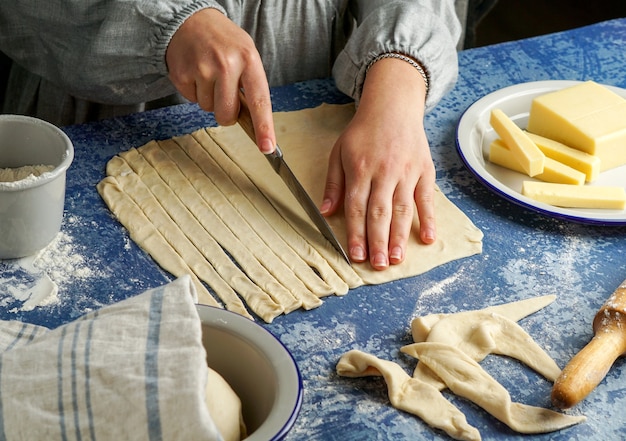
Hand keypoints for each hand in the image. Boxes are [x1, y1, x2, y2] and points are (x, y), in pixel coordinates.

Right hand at [166, 8, 275, 152]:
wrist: (190, 20)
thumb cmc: (224, 43)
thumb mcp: (246, 54)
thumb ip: (252, 86)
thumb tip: (254, 124)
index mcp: (249, 59)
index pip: (259, 101)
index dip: (264, 127)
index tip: (268, 147)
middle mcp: (226, 64)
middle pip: (227, 115)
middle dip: (227, 113)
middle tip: (225, 92)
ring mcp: (202, 68)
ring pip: (208, 109)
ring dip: (209, 98)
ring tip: (209, 74)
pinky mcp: (182, 74)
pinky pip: (191, 100)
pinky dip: (194, 91)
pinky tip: (196, 73)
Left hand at [321, 57, 435, 269]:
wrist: (392, 106)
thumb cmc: (362, 132)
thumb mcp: (339, 152)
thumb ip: (334, 184)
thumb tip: (325, 212)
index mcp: (360, 169)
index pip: (356, 207)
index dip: (355, 233)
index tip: (356, 255)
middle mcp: (384, 172)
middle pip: (380, 212)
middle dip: (378, 241)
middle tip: (378, 266)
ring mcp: (406, 172)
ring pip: (403, 209)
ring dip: (400, 236)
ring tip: (397, 259)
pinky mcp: (424, 171)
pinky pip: (427, 199)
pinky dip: (428, 219)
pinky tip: (428, 238)